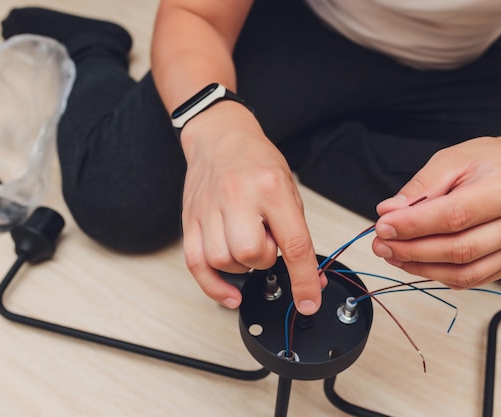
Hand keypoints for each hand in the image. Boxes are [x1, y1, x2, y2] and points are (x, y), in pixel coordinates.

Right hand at [180, 102, 324, 313]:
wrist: (220, 136)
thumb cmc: (256, 160)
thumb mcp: (288, 188)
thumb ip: (296, 231)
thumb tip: (309, 277)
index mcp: (270, 188)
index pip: (292, 244)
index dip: (304, 280)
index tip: (309, 302)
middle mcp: (236, 197)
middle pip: (250, 254)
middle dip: (264, 259)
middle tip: (267, 243)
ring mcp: (208, 209)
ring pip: (222, 261)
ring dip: (241, 266)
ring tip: (247, 245)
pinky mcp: (190, 219)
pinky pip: (196, 264)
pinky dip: (214, 286)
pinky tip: (229, 293)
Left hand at [372, 136, 500, 288]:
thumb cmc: (486, 162)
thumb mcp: (450, 160)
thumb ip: (420, 188)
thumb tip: (389, 213)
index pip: (455, 216)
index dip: (414, 225)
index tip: (383, 226)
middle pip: (459, 249)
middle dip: (411, 250)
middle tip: (380, 244)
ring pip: (463, 272)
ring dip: (420, 267)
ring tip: (392, 254)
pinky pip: (470, 279)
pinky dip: (436, 274)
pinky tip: (413, 261)